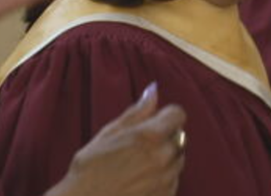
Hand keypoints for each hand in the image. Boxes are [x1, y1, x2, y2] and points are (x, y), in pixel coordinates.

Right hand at [48, 84, 184, 195]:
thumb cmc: (91, 168)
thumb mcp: (109, 133)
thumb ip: (136, 112)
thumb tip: (154, 90)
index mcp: (150, 137)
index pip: (177, 114)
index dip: (166, 115)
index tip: (154, 120)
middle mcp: (164, 157)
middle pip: (179, 136)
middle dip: (164, 136)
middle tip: (138, 145)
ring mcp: (168, 179)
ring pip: (178, 158)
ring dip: (165, 156)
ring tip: (138, 164)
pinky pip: (174, 179)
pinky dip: (163, 176)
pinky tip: (140, 179)